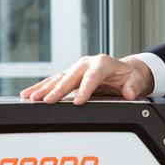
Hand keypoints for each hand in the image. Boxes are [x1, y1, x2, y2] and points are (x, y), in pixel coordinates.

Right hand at [20, 54, 154, 104]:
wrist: (125, 70)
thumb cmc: (128, 76)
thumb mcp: (136, 80)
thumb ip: (133, 86)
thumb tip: (128, 92)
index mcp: (102, 63)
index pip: (92, 77)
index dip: (84, 89)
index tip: (77, 101)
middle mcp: (87, 63)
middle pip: (70, 77)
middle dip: (58, 89)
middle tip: (46, 101)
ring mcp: (76, 69)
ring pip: (58, 78)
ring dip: (43, 88)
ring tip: (30, 97)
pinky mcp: (70, 75)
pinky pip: (54, 81)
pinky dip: (41, 88)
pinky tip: (28, 94)